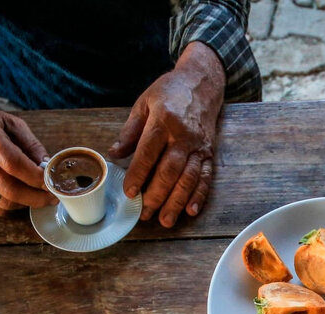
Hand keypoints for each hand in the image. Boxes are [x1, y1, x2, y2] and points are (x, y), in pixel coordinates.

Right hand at [0, 105, 54, 215]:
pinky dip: (13, 206)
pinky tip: (21, 196)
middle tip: (53, 196)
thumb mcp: (13, 124)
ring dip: (27, 202)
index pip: (15, 164)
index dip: (36, 177)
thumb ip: (32, 145)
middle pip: (11, 190)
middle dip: (37, 197)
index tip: (53, 183)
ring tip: (39, 195)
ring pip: (6, 203)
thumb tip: (48, 167)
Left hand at [109, 42, 224, 227]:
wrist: (202, 83)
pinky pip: (205, 177)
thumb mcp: (144, 103)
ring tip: (165, 219)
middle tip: (145, 214)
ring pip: (188, 178)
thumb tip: (114, 153)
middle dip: (157, 195)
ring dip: (177, 201)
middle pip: (170, 170)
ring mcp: (199, 146)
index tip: (129, 193)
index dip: (138, 174)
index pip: (148, 152)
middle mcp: (183, 136)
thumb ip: (130, 131)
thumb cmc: (170, 92)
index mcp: (163, 121)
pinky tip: (191, 210)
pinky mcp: (209, 153)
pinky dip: (199, 196)